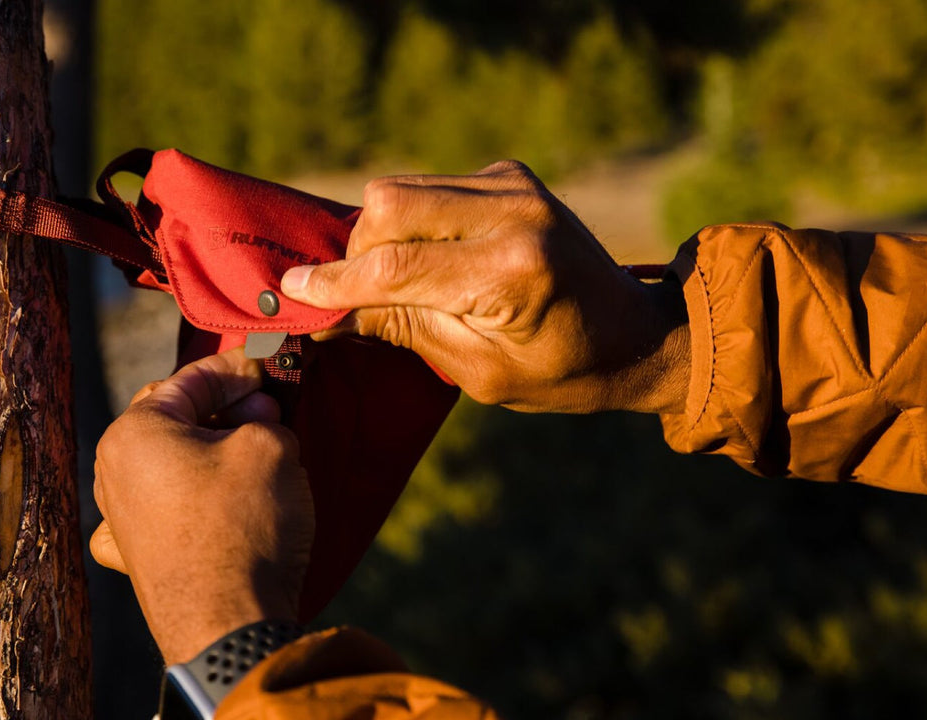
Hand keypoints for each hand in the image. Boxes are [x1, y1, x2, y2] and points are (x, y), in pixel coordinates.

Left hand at [89, 349, 313, 663]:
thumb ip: (264, 416)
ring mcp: (118, 519)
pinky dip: (185, 497)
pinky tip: (205, 501)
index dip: (236, 370)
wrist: (230, 626)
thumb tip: (258, 419)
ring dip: (210, 452)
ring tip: (255, 454)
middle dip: (222, 409)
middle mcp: (112, 472)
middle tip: (268, 410)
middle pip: (173, 420)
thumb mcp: (271, 447)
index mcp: (133, 433)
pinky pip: (159, 510)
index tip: (266, 366)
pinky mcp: (135, 559)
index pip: (190, 381)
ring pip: (168, 463)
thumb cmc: (245, 526)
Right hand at [281, 161, 688, 413]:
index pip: (394, 266)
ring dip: (380, 235)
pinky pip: (427, 185)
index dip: (334, 281)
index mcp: (511, 270)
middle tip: (354, 296)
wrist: (635, 335)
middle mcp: (514, 212)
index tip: (291, 292)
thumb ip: (403, 328)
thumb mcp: (479, 370)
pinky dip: (409, 221)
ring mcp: (512, 184)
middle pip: (387, 205)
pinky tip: (427, 259)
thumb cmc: (560, 371)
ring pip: (401, 188)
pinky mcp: (509, 175)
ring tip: (393, 283)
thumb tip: (327, 312)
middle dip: (355, 252)